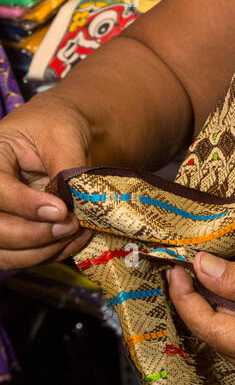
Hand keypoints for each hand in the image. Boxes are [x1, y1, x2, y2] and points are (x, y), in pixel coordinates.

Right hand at [0, 98, 93, 268]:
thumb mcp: (63, 135)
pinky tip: (75, 239)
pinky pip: (21, 258)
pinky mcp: (11, 233)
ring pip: (5, 252)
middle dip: (34, 234)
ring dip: (43, 251)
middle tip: (72, 224)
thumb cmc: (57, 126)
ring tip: (76, 232)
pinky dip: (49, 254)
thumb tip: (69, 206)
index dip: (25, 204)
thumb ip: (64, 169)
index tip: (61, 210)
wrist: (61, 133)